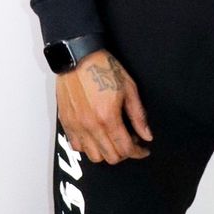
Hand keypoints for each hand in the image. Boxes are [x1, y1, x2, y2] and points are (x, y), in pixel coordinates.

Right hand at [56, 49, 153, 163]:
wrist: (78, 57)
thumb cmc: (103, 68)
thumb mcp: (129, 89)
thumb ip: (138, 116)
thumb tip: (146, 135)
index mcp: (108, 117)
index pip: (125, 149)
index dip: (138, 152)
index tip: (143, 149)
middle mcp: (90, 125)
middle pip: (110, 156)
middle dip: (124, 153)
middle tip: (129, 141)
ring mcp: (76, 125)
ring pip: (93, 156)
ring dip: (106, 152)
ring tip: (112, 139)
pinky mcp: (66, 122)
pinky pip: (76, 146)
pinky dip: (88, 147)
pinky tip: (96, 136)